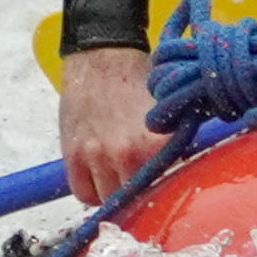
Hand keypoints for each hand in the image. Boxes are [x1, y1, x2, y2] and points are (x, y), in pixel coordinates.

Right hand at [56, 48, 166, 205]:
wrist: (102, 57)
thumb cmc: (139, 81)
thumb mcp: (165, 113)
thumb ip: (172, 145)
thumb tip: (185, 173)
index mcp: (155, 144)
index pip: (166, 188)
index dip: (168, 191)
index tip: (167, 188)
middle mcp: (126, 154)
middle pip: (136, 198)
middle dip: (142, 194)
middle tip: (143, 184)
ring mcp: (96, 156)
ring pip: (108, 199)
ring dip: (116, 193)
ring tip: (121, 177)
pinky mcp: (72, 155)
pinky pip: (83, 194)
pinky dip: (92, 192)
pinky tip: (101, 178)